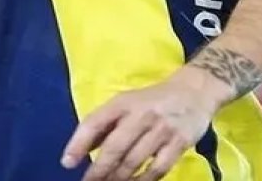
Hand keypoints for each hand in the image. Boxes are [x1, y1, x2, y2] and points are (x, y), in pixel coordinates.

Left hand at [61, 73, 224, 180]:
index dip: (78, 143)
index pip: (95, 122)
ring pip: (134, 161)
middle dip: (98, 171)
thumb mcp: (126, 104)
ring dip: (118, 179)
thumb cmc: (152, 100)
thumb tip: (78, 151)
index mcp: (123, 102)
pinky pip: (158, 169)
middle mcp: (141, 114)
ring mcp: (161, 129)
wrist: (195, 91)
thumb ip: (104, 125)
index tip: (67, 163)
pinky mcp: (179, 142)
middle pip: (115, 148)